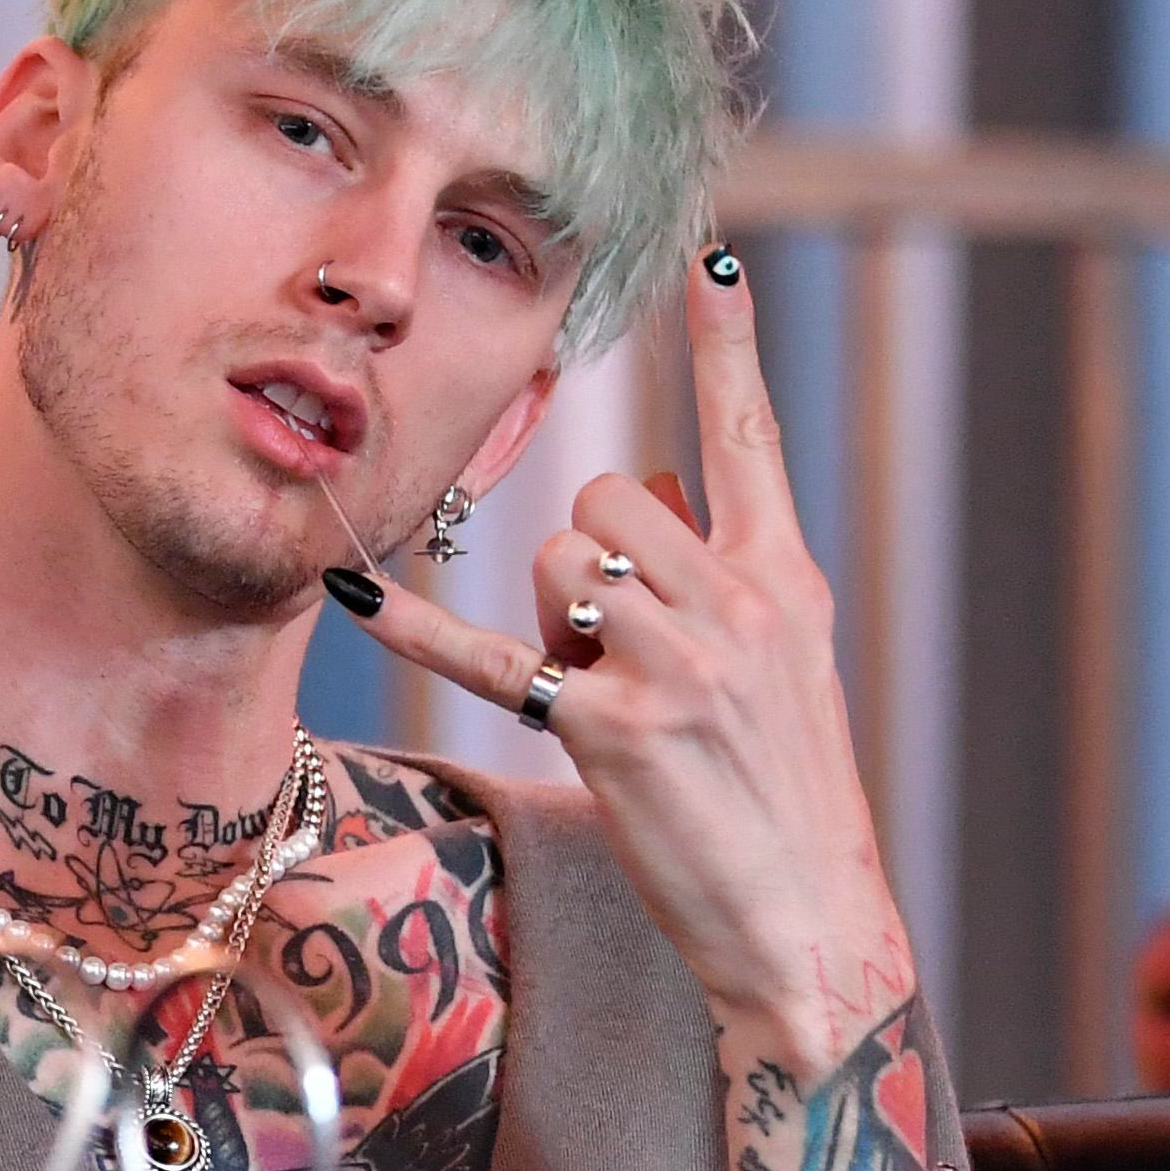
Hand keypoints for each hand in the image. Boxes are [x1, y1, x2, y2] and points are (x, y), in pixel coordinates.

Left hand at [327, 245, 914, 1081]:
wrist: (809, 916)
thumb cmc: (782, 793)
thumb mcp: (784, 664)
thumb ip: (721, 566)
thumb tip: (664, 489)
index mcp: (784, 578)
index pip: (749, 436)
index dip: (726, 345)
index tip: (707, 254)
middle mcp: (739, 605)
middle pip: (609, 497)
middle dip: (586, 554)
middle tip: (619, 643)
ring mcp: (677, 665)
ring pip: (561, 561)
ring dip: (556, 619)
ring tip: (609, 693)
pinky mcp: (613, 729)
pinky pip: (494, 657)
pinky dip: (421, 633)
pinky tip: (360, 596)